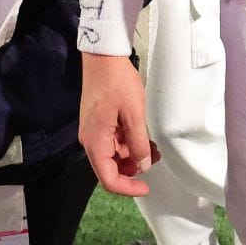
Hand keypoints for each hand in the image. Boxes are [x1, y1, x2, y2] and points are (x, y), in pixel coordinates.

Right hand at [80, 52, 159, 196]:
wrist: (103, 56)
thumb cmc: (118, 83)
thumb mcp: (134, 113)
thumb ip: (138, 143)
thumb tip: (142, 166)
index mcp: (96, 142)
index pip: (108, 179)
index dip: (128, 188)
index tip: (147, 186)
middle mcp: (90, 141)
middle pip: (110, 168)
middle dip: (133, 169)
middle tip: (155, 158)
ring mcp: (93, 131)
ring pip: (113, 155)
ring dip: (132, 155)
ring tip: (152, 147)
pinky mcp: (98, 122)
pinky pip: (112, 142)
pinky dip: (127, 143)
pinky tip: (142, 136)